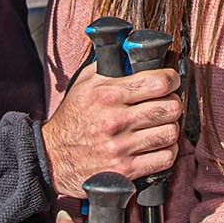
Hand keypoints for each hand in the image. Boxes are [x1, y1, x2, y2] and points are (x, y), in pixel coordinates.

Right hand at [41, 64, 181, 196]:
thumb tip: (133, 52)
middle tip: (167, 104)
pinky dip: (167, 152)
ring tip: (162, 126)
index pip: (158, 82)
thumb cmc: (71, 119)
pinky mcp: (124, 170)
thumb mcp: (83, 84)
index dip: (172, 79)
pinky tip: (159, 146)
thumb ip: (109, 66)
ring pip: (170, 133)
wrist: (50, 157)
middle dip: (173, 103)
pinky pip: (164, 159)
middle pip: (170, 107)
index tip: (171, 82)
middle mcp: (116, 120)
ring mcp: (121, 147)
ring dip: (170, 128)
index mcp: (108, 94)